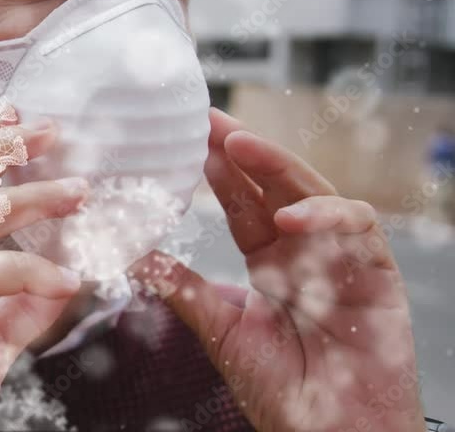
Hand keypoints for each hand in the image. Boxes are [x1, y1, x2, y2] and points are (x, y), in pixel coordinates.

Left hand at [133, 109, 424, 431]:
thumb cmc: (282, 388)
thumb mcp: (220, 330)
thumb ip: (181, 288)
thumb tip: (130, 254)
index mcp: (269, 260)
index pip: (241, 201)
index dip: (217, 168)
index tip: (185, 136)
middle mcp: (305, 250)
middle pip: (274, 184)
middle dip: (243, 149)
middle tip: (208, 119)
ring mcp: (341, 257)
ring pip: (314, 192)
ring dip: (278, 165)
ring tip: (238, 144)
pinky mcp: (377, 272)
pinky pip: (356, 227)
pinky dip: (326, 215)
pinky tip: (287, 216)